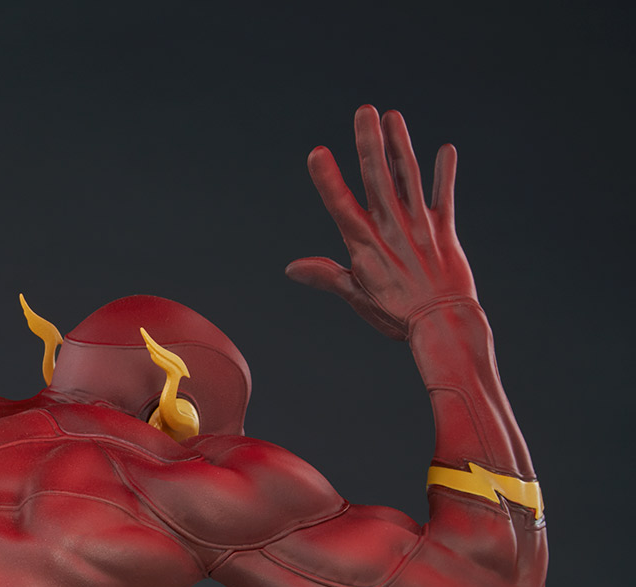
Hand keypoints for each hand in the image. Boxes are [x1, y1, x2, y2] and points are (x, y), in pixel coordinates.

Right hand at [286, 106, 476, 340]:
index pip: (341, 206)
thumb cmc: (396, 316)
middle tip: (364, 110)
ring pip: (409, 178)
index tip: (317, 152)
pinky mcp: (445, 230)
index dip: (329, 179)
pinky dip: (445, 173)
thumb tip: (291, 268)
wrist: (444, 326)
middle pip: (379, 178)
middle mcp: (392, 229)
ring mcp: (420, 227)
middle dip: (369, 143)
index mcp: (366, 246)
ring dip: (400, 144)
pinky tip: (445, 149)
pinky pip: (445, 195)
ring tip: (392, 116)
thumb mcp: (357, 296)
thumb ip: (327, 276)